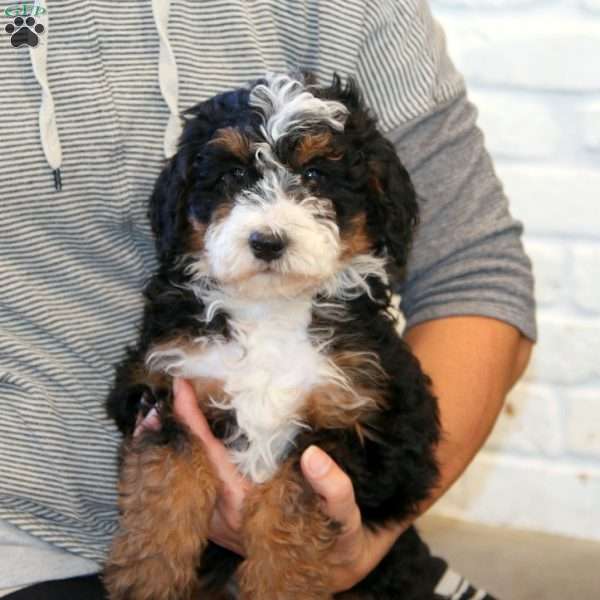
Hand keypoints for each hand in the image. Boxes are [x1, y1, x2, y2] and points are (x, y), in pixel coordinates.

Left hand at [137, 378, 403, 591]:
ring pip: (185, 479)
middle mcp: (226, 515)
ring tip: (157, 414)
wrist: (333, 568)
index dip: (194, 424)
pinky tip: (180, 439)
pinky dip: (181, 460)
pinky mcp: (223, 521)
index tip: (181, 390)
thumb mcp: (344, 516)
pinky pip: (192, 485)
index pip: (211, 459)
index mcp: (249, 507)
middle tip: (157, 397)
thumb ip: (334, 488)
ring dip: (171, 446)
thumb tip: (313, 455)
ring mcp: (221, 520)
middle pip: (186, 468)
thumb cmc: (337, 539)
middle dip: (170, 432)